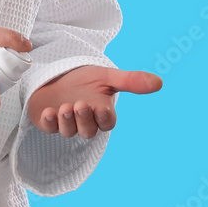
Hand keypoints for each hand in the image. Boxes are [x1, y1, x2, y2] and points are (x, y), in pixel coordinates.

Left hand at [27, 65, 161, 137]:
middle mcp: (84, 121)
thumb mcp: (106, 76)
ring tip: (65, 107)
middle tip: (80, 104)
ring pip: (69, 131)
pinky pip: (49, 128)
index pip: (106, 122)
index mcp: (101, 113)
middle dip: (84, 119)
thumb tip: (159, 82)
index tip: (101, 108)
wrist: (57, 75)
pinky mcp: (48, 121)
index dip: (104, 118)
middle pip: (88, 130)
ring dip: (67, 121)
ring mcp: (66, 123)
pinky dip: (49, 122)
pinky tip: (48, 112)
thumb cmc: (84, 79)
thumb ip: (131, 81)